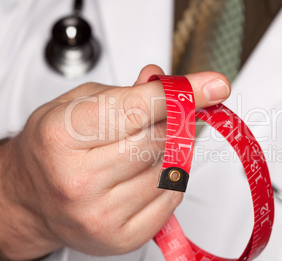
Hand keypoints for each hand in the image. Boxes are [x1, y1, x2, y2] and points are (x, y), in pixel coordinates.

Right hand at [0, 65, 230, 259]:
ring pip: (169, 170)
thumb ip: (123, 91)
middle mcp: (78, 180)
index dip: (181, 94)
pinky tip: (144, 175)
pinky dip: (168, 180)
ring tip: (138, 150)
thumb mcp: (76, 104)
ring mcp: (101, 214)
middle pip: (159, 139)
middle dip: (169, 122)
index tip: (213, 86)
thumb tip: (162, 80)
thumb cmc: (53, 149)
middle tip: (161, 117)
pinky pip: (171, 199)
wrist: (30, 197)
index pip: (139, 109)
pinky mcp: (120, 238)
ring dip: (167, 153)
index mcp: (62, 137)